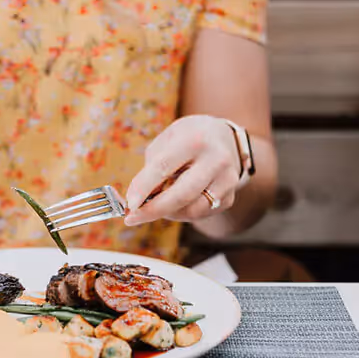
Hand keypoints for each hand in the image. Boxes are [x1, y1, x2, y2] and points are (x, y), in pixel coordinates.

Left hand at [124, 116, 241, 225]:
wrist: (225, 139)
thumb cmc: (188, 139)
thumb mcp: (167, 140)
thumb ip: (151, 167)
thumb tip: (137, 200)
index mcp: (195, 140)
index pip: (163, 168)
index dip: (143, 188)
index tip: (128, 204)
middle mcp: (216, 160)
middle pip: (181, 194)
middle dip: (153, 210)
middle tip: (132, 218)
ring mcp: (227, 181)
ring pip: (191, 210)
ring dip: (167, 213)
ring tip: (155, 204)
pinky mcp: (230, 197)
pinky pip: (199, 214)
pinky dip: (181, 213)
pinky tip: (175, 203)